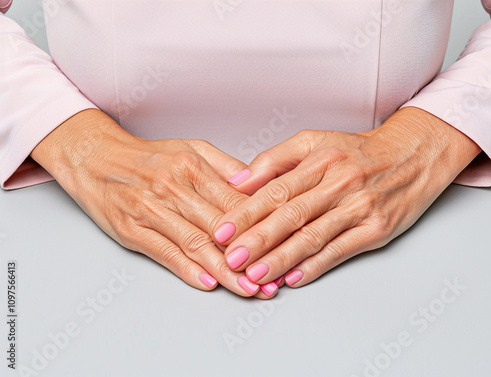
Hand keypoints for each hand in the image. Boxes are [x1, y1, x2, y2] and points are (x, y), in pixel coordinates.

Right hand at [31, 109, 277, 297]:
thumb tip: (256, 185)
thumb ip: (225, 166)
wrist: (95, 158)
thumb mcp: (190, 148)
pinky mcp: (131, 229)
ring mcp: (151, 210)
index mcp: (192, 167)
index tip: (281, 246)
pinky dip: (188, 269)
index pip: (235, 202)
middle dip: (249, 257)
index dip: (261, 228)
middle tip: (272, 279)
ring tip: (249, 288)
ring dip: (225, 271)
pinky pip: (165, 252)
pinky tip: (209, 283)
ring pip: (195, 244)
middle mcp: (173, 188)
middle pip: (219, 228)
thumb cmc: (147, 156)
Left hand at [212, 107, 480, 287]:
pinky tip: (295, 278)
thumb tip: (239, 180)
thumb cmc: (358, 152)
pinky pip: (341, 250)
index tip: (221, 231)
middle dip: (258, 240)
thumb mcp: (314, 142)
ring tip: (256, 274)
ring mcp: (359, 207)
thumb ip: (275, 160)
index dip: (245, 213)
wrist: (413, 156)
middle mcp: (339, 183)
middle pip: (291, 215)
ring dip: (282, 258)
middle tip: (231, 259)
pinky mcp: (376, 229)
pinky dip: (316, 265)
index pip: (275, 191)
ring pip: (313, 236)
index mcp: (319, 160)